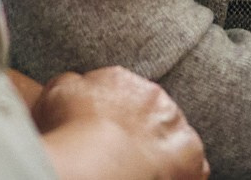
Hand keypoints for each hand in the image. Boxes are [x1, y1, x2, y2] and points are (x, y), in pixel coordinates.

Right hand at [33, 66, 207, 179]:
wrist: (99, 160)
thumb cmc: (71, 128)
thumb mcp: (57, 91)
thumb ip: (72, 84)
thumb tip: (78, 85)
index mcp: (121, 79)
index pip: (119, 92)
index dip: (110, 116)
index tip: (101, 134)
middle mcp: (154, 96)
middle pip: (149, 113)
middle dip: (138, 132)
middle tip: (120, 155)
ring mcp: (175, 126)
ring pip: (172, 137)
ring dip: (161, 152)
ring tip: (140, 171)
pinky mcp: (191, 157)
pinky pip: (192, 167)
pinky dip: (181, 175)